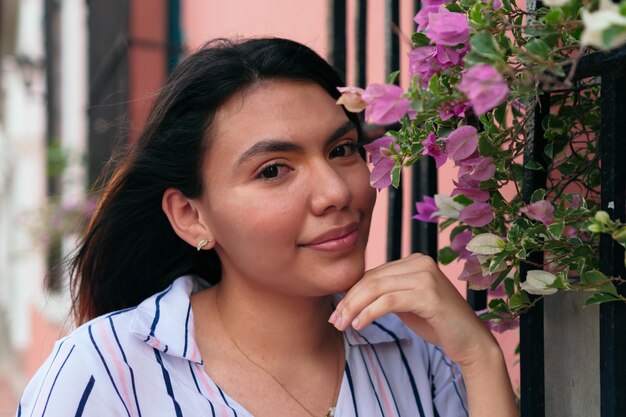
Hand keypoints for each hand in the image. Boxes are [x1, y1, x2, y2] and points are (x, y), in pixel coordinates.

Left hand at [329, 253, 496, 367]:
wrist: (470, 341)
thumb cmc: (437, 323)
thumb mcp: (406, 303)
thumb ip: (386, 293)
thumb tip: (351, 294)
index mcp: (415, 260)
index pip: (373, 274)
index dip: (351, 292)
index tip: (336, 312)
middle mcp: (421, 262)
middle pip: (372, 279)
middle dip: (349, 300)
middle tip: (334, 321)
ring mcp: (426, 276)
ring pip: (377, 288)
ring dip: (354, 308)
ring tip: (342, 325)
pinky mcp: (429, 295)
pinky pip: (389, 301)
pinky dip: (369, 313)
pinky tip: (359, 325)